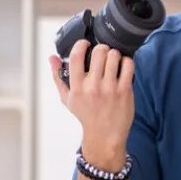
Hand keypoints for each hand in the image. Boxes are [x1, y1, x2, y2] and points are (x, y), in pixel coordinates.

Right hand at [48, 41, 134, 163]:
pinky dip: (127, 61)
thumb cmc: (86, 115)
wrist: (104, 136)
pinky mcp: (125, 91)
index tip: (85, 43)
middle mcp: (93, 87)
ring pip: (114, 56)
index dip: (81, 44)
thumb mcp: (67, 98)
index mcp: (77, 87)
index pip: (76, 57)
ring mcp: (110, 89)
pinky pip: (128, 65)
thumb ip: (58, 77)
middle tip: (102, 52)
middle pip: (99, 52)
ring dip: (114, 54)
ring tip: (113, 59)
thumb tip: (52, 58)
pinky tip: (123, 65)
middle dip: (102, 47)